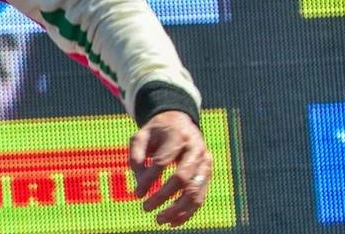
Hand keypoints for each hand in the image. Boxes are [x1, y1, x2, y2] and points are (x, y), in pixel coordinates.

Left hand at [128, 110, 212, 226]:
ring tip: (160, 220)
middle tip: (146, 208)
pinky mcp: (208, 173)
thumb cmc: (157, 132)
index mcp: (177, 136)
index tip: (137, 193)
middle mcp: (196, 149)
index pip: (162, 162)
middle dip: (163, 196)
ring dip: (177, 210)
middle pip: (181, 178)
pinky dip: (188, 212)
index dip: (149, 179)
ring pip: (195, 191)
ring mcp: (205, 162)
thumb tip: (140, 183)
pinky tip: (173, 222)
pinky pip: (201, 196)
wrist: (180, 121)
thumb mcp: (141, 136)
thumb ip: (136, 155)